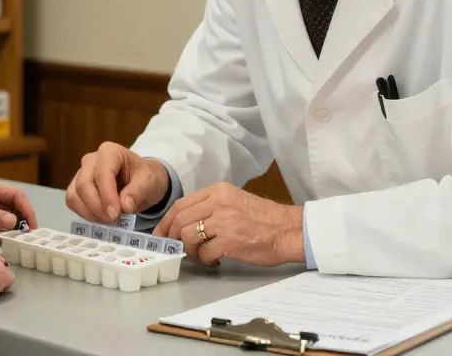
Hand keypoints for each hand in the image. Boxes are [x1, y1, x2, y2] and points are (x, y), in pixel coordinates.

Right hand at [65, 142, 169, 222]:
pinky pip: (72, 201)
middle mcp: (91, 160)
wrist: (141, 183)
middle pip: (84, 183)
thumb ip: (138, 192)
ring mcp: (81, 173)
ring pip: (74, 194)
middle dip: (97, 206)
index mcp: (110, 152)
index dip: (107, 195)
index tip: (116, 214)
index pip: (102, 173)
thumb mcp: (150, 182)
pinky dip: (84, 213)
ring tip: (108, 220)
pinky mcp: (77, 187)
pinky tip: (100, 218)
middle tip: (113, 220)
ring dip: (89, 212)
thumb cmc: (145, 178)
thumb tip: (124, 206)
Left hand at [154, 182, 303, 267]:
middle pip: (180, 220)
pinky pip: (204, 253)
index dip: (167, 221)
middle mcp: (218, 202)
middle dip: (173, 237)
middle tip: (177, 248)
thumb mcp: (235, 201)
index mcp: (218, 191)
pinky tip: (215, 261)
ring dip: (190, 250)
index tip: (162, 233)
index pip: (181, 204)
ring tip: (201, 255)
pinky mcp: (230, 241)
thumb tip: (185, 223)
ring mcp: (223, 222)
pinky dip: (205, 261)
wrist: (289, 230)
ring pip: (187, 236)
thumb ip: (211, 207)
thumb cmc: (264, 219)